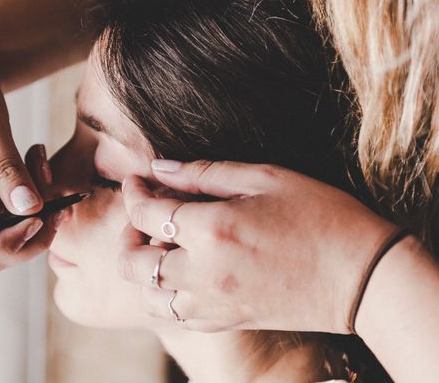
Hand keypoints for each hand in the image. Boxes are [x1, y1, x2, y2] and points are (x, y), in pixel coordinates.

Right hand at [0, 39, 53, 272]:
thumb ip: (4, 167)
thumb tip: (29, 210)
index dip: (5, 242)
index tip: (39, 217)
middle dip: (31, 234)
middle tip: (62, 204)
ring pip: (6, 232)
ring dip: (37, 212)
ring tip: (44, 164)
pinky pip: (12, 209)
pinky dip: (33, 193)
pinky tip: (38, 159)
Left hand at [119, 159, 395, 332]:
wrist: (363, 277)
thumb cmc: (320, 216)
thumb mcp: (264, 178)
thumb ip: (204, 173)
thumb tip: (158, 167)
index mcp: (211, 229)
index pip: (145, 212)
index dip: (132, 192)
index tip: (136, 181)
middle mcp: (202, 273)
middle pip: (132, 262)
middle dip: (127, 235)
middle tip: (145, 217)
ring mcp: (212, 303)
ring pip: (148, 296)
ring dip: (144, 270)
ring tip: (163, 247)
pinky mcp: (226, 321)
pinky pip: (175, 316)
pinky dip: (165, 295)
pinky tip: (183, 274)